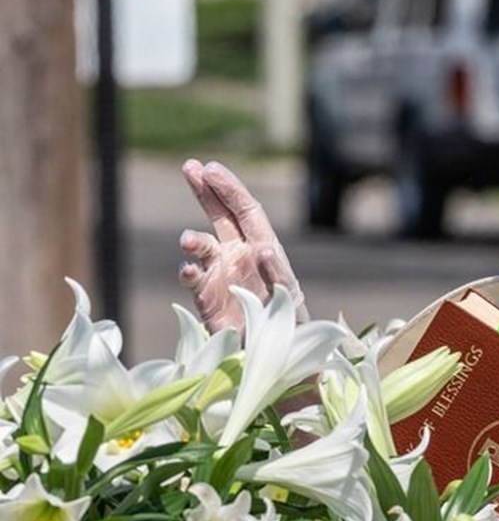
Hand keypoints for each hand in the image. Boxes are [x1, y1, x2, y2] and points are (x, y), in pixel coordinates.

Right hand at [178, 159, 308, 332]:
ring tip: (188, 242)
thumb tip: (260, 248)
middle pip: (220, 216)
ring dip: (193, 240)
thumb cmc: (288, 320)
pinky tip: (190, 270)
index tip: (211, 169)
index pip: (245, 210)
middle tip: (189, 167)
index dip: (229, 189)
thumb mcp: (288, 295)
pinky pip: (192, 277)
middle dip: (205, 191)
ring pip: (202, 246)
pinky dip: (188, 271)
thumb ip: (277, 272)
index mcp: (263, 246)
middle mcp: (239, 254)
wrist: (275, 353)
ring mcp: (221, 273)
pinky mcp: (206, 296)